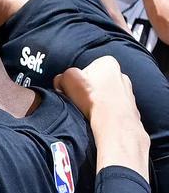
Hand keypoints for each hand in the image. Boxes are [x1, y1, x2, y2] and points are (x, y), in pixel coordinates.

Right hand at [56, 55, 149, 179]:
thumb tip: (60, 83)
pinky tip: (94, 126)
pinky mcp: (131, 115)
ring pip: (105, 101)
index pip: (85, 69)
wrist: (116, 127)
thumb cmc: (94, 100)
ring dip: (94, 108)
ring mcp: (129, 97)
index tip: (67, 92)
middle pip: (96, 85)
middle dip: (85, 94)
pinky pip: (112, 116)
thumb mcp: (68, 79)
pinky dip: (103, 120)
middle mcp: (123, 78)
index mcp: (109, 64)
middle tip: (73, 104)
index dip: (73, 81)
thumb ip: (63, 77)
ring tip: (83, 117)